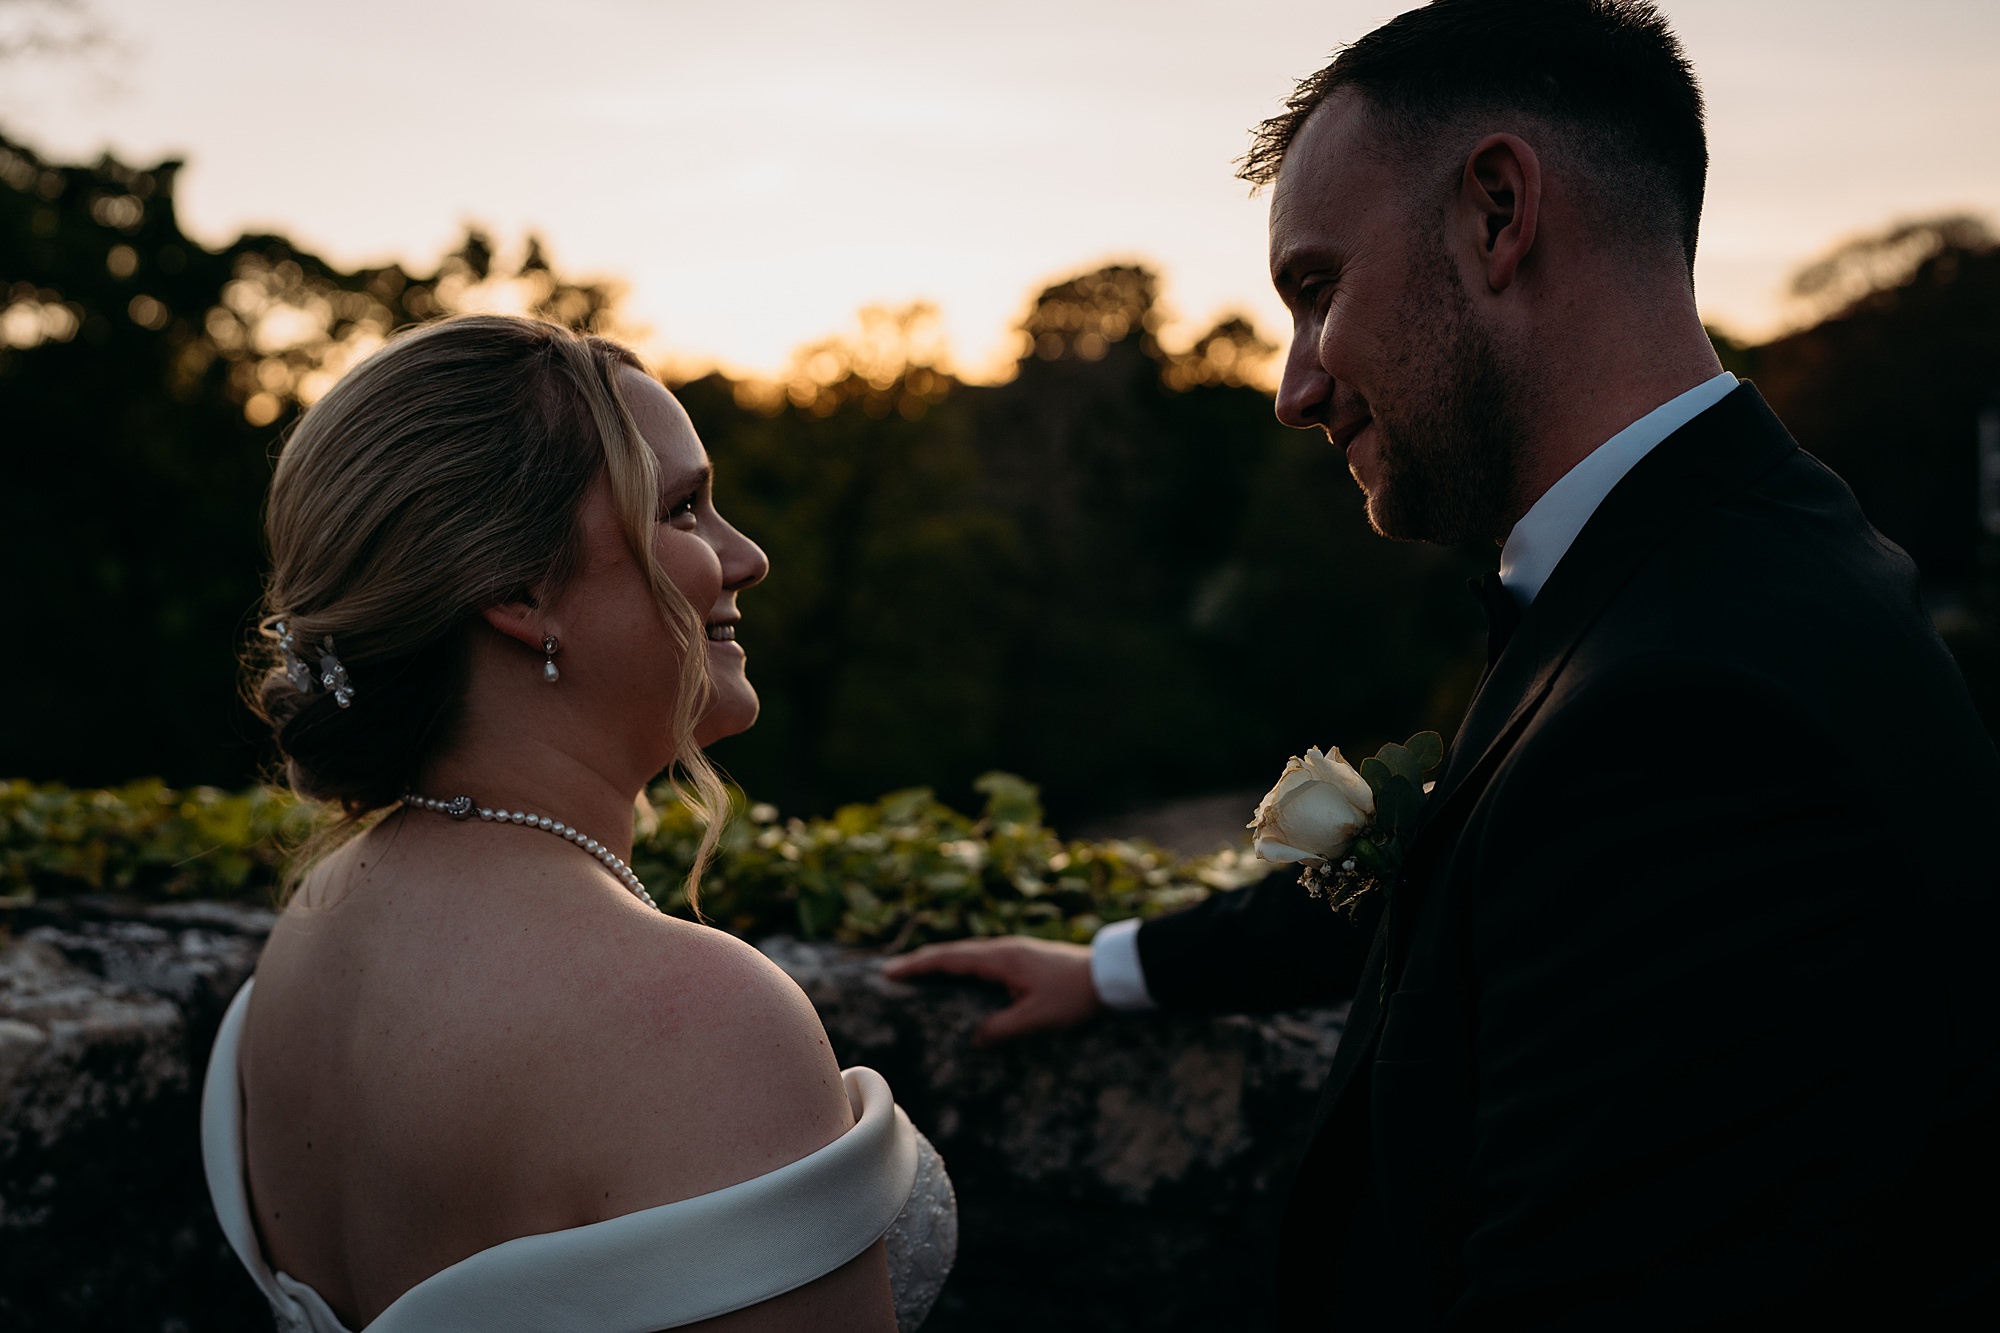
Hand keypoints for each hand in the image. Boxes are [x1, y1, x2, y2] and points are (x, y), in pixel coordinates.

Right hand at [881, 937, 1102, 1045]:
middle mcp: (1003, 950)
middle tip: (892, 972)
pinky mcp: (1024, 959)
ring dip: (940, 962)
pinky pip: (981, 959)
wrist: (1111, 975)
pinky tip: (959, 978)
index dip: (918, 967)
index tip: (889, 972)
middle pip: (953, 952)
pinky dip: (960, 966)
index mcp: (1001, 959)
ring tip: (917, 973)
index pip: (949, 960)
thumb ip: (1003, 1028)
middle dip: (921, 961)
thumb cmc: (1075, 996)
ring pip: (967, 954)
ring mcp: (1014, 952)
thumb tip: (974, 1040)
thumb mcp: (1038, 1018)